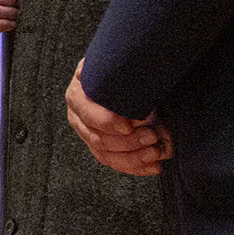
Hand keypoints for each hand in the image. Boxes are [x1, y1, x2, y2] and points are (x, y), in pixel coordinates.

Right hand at [65, 61, 171, 176]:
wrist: (126, 77)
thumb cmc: (123, 70)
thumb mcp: (115, 67)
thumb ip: (111, 71)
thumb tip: (95, 72)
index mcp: (77, 96)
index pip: (88, 114)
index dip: (107, 122)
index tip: (129, 125)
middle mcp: (79, 118)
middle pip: (99, 138)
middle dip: (128, 141)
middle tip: (153, 136)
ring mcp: (89, 135)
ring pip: (107, 155)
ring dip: (134, 157)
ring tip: (156, 152)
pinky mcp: (102, 149)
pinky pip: (116, 163)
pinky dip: (136, 167)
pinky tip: (153, 166)